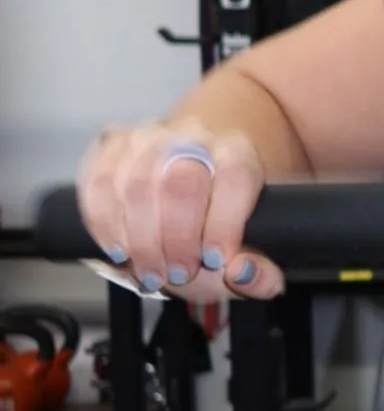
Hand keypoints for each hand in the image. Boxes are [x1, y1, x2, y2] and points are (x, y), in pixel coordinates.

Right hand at [77, 122, 284, 300]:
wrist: (185, 184)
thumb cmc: (215, 224)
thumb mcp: (246, 252)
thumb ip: (258, 272)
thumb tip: (244, 273)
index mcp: (237, 153)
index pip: (235, 178)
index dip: (224, 223)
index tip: (215, 260)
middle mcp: (193, 136)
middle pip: (181, 181)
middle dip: (177, 238)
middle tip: (178, 274)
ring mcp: (148, 137)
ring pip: (135, 185)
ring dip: (140, 240)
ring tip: (150, 273)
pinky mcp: (111, 146)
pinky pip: (98, 183)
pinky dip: (105, 225)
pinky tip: (119, 251)